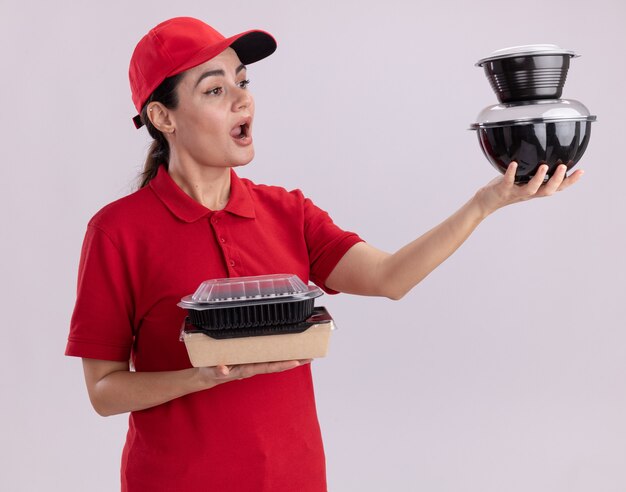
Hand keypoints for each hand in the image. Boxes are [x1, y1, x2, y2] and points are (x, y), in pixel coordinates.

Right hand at [197, 359, 311, 387]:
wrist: (207, 375)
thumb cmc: (210, 372)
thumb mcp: (212, 371)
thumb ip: (218, 371)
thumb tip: (223, 369)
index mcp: (247, 368)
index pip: (268, 366)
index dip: (282, 364)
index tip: (295, 362)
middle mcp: (254, 366)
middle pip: (277, 363)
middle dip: (294, 361)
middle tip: (310, 356)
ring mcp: (253, 362)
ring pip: (275, 359)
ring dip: (290, 357)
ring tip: (305, 352)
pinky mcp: (250, 358)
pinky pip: (268, 355)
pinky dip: (279, 352)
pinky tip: (288, 348)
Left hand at [474, 162, 583, 215]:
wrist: (486, 201)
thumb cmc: (506, 187)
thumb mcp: (523, 179)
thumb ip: (533, 171)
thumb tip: (545, 153)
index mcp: (536, 190)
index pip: (557, 188)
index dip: (569, 182)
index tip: (581, 171)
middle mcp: (528, 193)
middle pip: (547, 191)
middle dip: (557, 180)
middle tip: (563, 167)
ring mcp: (515, 192)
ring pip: (530, 189)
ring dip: (538, 178)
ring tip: (544, 166)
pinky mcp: (502, 189)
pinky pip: (508, 181)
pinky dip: (511, 172)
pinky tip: (514, 163)